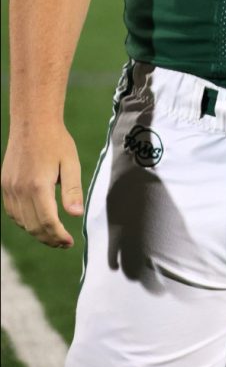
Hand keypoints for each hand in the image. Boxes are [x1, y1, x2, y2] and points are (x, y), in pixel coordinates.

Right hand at [2, 123, 83, 247]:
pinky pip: (12, 212)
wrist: (33, 122)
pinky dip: (24, 221)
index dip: (59, 236)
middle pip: (33, 227)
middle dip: (49, 239)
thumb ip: (72, 190)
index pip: (48, 222)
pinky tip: (36, 221)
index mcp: (38, 186)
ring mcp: (10, 188)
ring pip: (21, 222)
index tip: (69, 242)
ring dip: (37, 232)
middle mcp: (20, 190)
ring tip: (53, 235)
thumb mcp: (71, 163)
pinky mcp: (5, 184)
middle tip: (63, 243)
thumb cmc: (56, 141)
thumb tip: (76, 215)